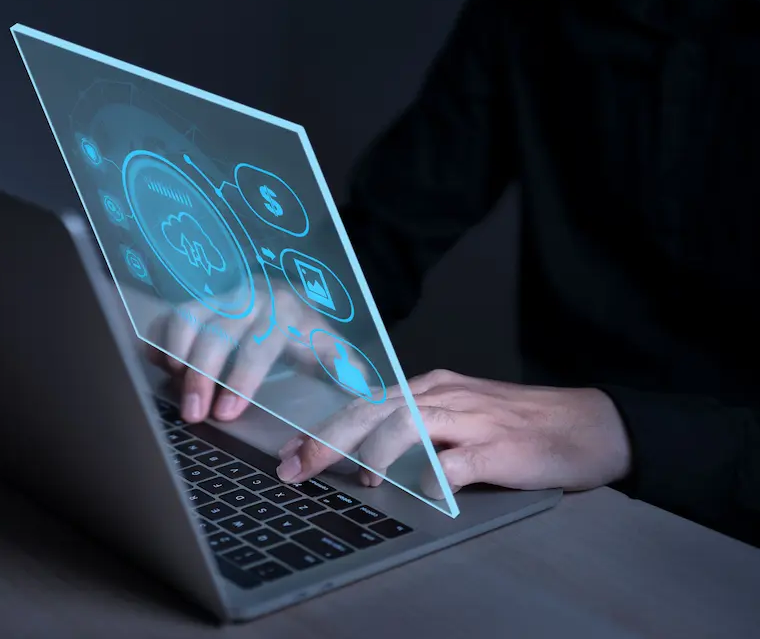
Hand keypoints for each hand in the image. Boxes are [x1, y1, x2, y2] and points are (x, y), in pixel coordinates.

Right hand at [147, 277, 331, 422]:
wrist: (291, 303)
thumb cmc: (311, 336)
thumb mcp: (334, 351)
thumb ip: (347, 372)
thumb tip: (364, 390)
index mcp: (285, 310)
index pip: (260, 343)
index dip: (241, 378)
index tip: (227, 413)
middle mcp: (249, 297)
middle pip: (218, 332)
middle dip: (203, 375)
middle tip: (194, 415)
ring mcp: (220, 296)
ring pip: (188, 317)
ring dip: (177, 355)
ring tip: (175, 390)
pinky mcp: (197, 302)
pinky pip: (170, 315)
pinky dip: (159, 340)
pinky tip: (159, 368)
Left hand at [275, 369, 631, 495]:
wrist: (590, 423)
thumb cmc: (520, 423)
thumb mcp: (460, 414)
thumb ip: (417, 425)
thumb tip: (363, 448)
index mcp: (430, 388)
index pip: (363, 403)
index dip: (323, 426)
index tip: (288, 452)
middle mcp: (443, 396)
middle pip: (372, 410)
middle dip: (328, 438)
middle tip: (294, 467)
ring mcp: (471, 419)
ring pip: (406, 424)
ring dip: (373, 452)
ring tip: (358, 479)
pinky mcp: (498, 448)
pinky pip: (456, 462)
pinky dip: (431, 477)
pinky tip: (418, 491)